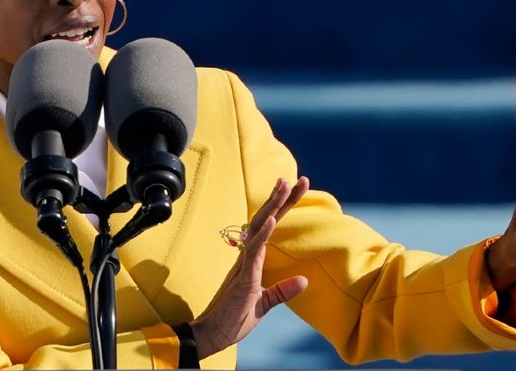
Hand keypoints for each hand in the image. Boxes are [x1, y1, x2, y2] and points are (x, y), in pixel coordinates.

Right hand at [189, 177, 309, 358]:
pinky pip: (253, 252)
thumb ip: (281, 292)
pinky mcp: (243, 278)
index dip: (283, 208)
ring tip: (286, 186)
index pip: (270, 228)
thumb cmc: (232, 320)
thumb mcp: (263, 305)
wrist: (211, 336)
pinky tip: (272, 220)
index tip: (296, 188)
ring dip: (274, 207)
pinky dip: (262, 234)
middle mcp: (246, 257)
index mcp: (251, 261)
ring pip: (260, 228)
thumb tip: (304, 280)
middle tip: (299, 179)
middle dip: (283, 199)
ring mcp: (244, 265)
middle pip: (266, 220)